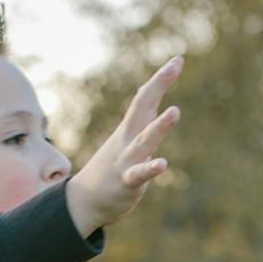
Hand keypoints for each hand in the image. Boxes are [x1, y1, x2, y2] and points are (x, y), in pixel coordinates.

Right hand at [68, 56, 183, 234]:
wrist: (84, 201)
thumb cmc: (112, 170)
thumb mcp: (128, 143)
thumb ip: (143, 126)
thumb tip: (155, 107)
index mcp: (130, 129)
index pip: (146, 98)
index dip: (161, 80)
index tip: (178, 60)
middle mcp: (128, 139)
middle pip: (143, 106)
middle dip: (158, 85)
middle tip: (174, 65)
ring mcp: (126, 159)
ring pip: (144, 140)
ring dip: (159, 126)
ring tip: (175, 111)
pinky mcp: (126, 182)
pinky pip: (138, 174)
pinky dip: (150, 168)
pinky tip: (162, 164)